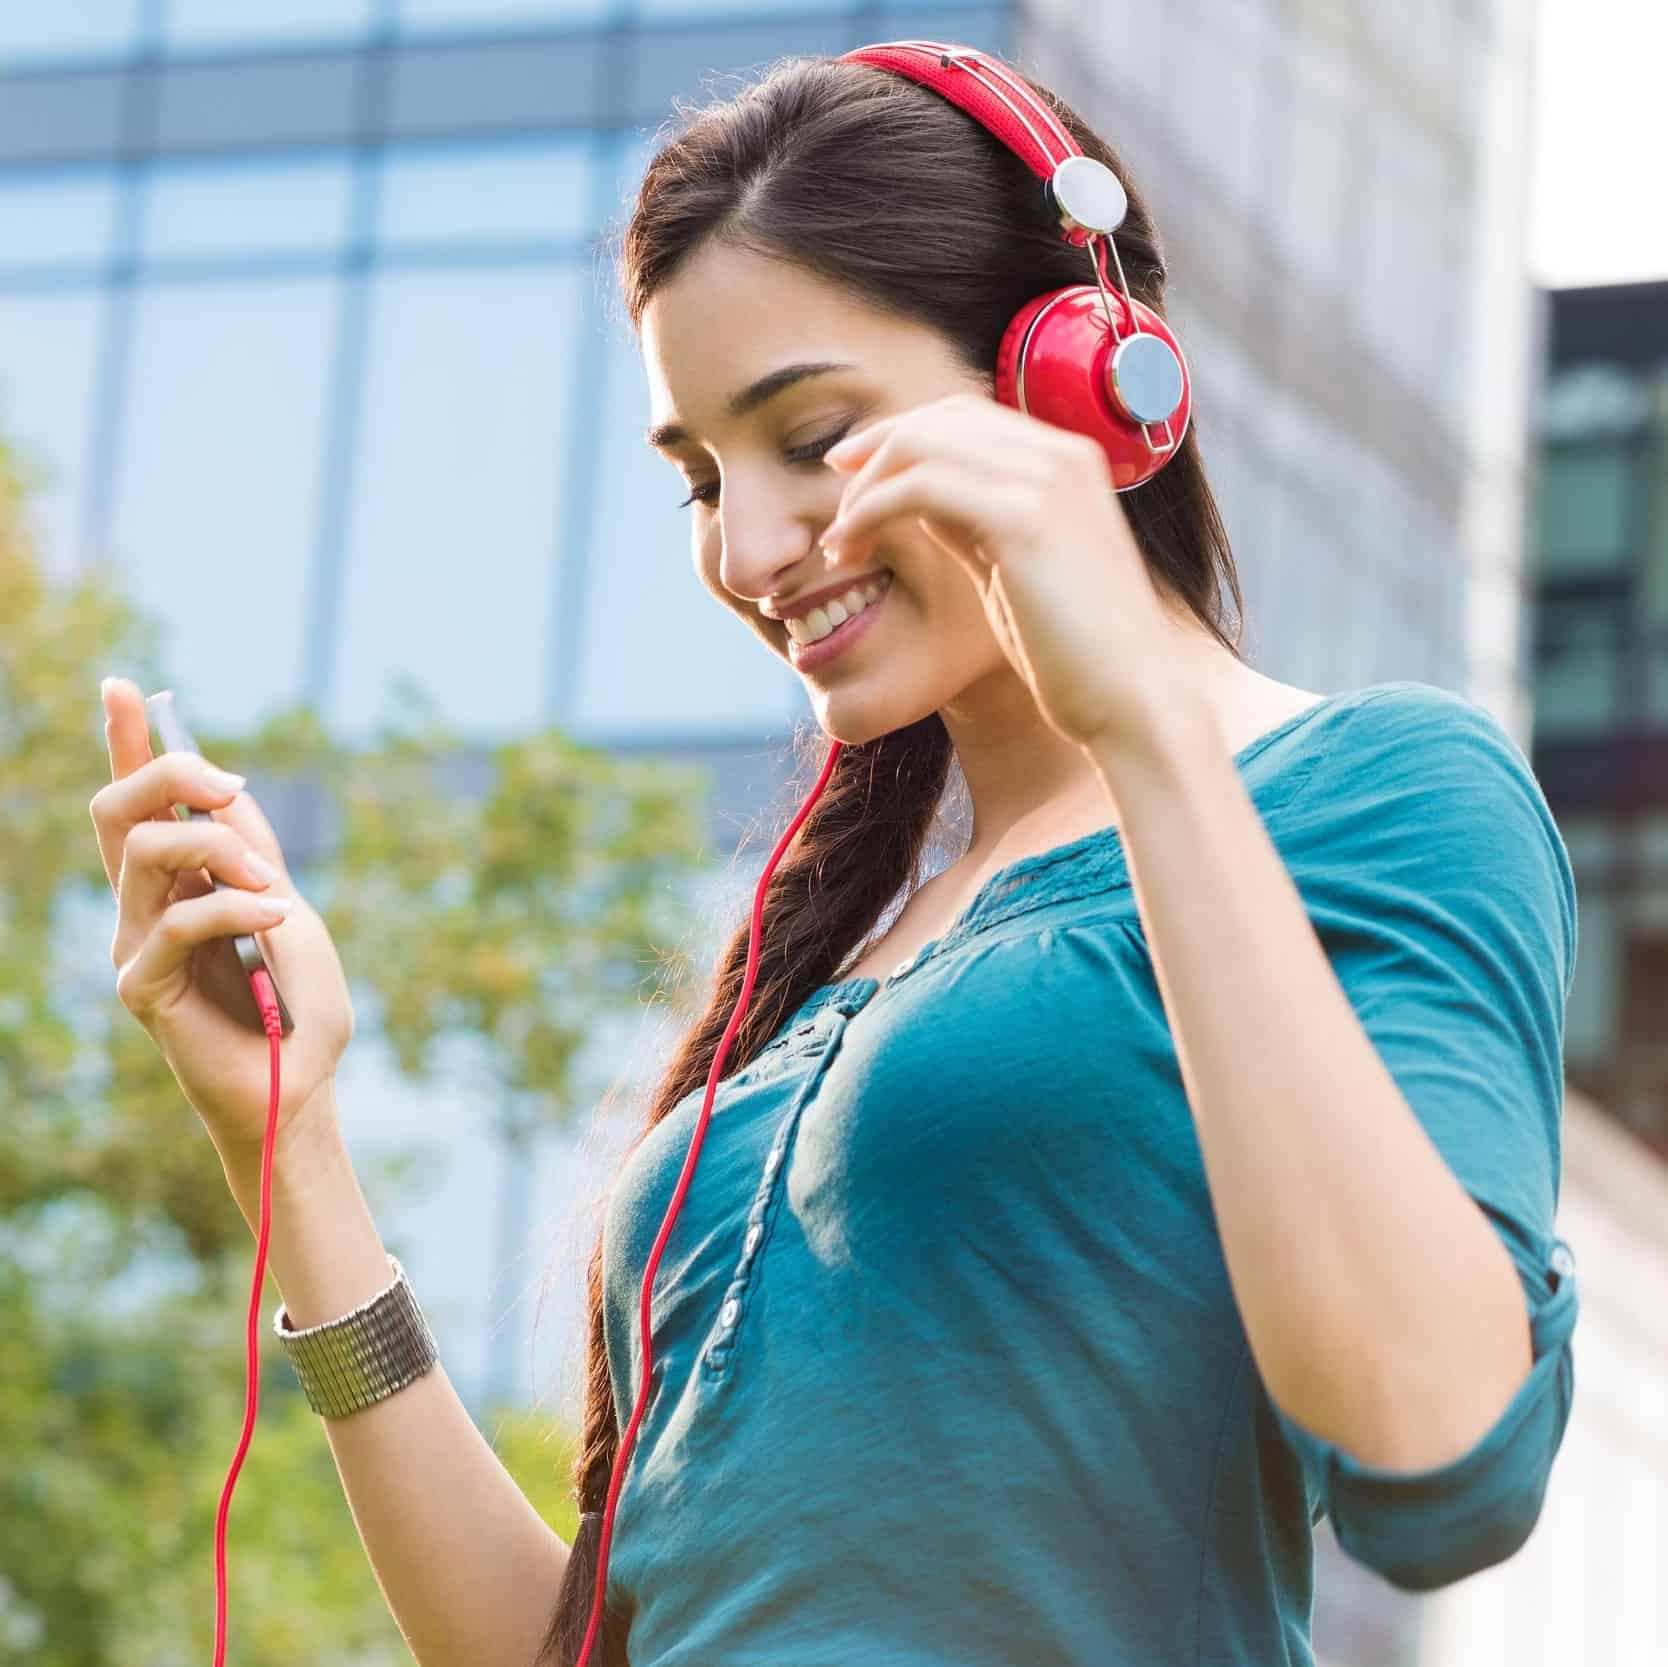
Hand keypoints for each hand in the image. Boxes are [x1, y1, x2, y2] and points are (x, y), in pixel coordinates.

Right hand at [90, 676, 355, 1164]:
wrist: (303, 1086)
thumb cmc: (301, 1007)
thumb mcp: (289, 909)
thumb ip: (251, 854)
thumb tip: (221, 791)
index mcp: (179, 882)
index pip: (141, 802)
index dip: (127, 743)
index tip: (123, 687)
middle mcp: (143, 905)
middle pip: (121, 807)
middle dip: (174, 772)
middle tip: (236, 789)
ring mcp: (135, 944)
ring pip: (142, 849)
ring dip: (218, 847)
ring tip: (270, 884)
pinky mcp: (139, 986)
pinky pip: (175, 919)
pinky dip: (232, 906)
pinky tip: (274, 916)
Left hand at [820, 391, 1191, 754]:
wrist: (1132, 699)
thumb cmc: (1076, 653)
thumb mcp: (1015, 570)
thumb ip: (975, 524)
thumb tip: (918, 496)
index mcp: (1067, 463)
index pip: (964, 416)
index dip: (898, 435)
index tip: (850, 471)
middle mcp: (1061, 456)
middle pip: (939, 419)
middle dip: (873, 452)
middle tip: (832, 500)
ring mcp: (1047, 481)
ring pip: (922, 446)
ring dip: (864, 490)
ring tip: (839, 542)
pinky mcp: (1024, 518)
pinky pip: (920, 488)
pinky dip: (870, 511)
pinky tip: (849, 548)